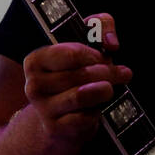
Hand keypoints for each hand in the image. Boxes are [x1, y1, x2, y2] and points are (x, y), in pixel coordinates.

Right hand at [21, 12, 130, 146]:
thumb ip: (99, 26)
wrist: (56, 121)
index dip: (96, 55)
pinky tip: (98, 108)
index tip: (106, 57)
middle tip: (120, 73)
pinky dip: (97, 111)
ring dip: (105, 90)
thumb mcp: (81, 46)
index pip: (72, 53)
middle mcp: (34, 85)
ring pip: (82, 95)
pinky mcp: (56, 128)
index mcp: (36, 61)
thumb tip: (111, 41)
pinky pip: (85, 117)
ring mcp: (43, 108)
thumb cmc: (72, 78)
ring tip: (111, 88)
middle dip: (107, 72)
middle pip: (81, 73)